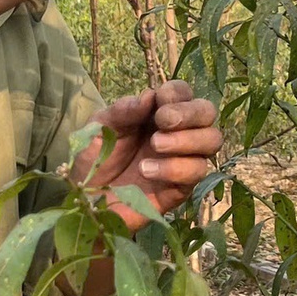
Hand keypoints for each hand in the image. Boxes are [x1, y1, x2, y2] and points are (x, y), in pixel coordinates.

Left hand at [70, 81, 223, 230]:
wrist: (85, 203)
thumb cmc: (92, 161)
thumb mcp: (99, 129)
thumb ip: (122, 111)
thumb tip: (149, 96)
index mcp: (156, 113)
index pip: (184, 92)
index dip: (177, 93)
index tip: (158, 102)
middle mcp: (175, 133)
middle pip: (207, 112)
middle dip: (190, 113)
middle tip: (162, 121)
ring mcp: (181, 160)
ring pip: (211, 141)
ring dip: (186, 140)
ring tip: (155, 145)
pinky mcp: (181, 187)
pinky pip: (196, 172)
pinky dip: (175, 168)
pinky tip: (148, 171)